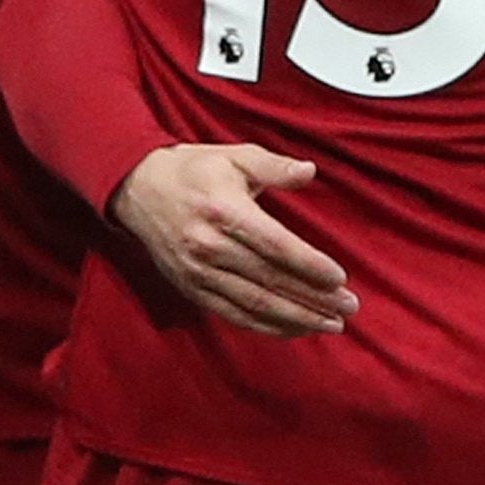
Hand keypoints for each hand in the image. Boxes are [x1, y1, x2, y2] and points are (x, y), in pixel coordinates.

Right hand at [111, 143, 358, 337]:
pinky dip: (266, 325)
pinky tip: (294, 328)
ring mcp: (198, 273)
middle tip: (348, 308)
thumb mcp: (234, 155)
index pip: (275, 247)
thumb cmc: (194, 169)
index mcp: (224, 212)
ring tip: (331, 324)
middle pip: (270, 281)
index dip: (309, 266)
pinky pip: (233, 314)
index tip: (339, 278)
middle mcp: (210, 247)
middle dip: (313, 299)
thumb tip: (309, 171)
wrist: (136, 188)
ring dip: (295, 318)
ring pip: (254, 304)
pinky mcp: (191, 288)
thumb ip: (274, 166)